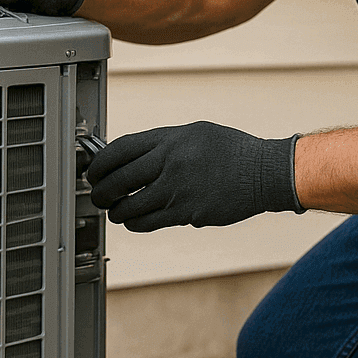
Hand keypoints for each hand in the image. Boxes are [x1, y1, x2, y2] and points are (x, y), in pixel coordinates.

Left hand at [87, 122, 302, 231]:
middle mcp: (171, 163)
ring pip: (130, 207)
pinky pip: (149, 223)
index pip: (120, 149)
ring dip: (117, 212)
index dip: (99, 162)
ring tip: (117, 211)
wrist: (264, 173)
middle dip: (101, 192)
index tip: (94, 171)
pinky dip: (137, 223)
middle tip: (99, 195)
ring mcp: (178, 190)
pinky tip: (136, 220)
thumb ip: (164, 145)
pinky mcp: (187, 213)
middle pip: (118, 180)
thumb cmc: (232, 152)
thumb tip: (131, 159)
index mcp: (171, 139)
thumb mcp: (195, 134)